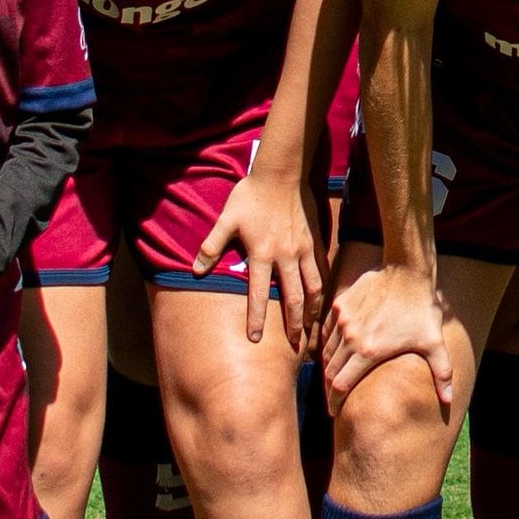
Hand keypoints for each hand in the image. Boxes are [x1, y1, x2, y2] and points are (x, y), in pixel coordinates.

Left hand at [200, 162, 323, 349]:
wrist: (281, 173)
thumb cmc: (250, 196)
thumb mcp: (226, 219)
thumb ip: (211, 245)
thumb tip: (195, 270)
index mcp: (262, 254)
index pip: (257, 295)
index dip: (255, 320)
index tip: (254, 340)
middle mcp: (285, 257)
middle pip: (293, 299)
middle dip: (293, 324)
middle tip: (294, 345)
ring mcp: (303, 250)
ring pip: (313, 288)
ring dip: (312, 310)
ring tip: (311, 328)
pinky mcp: (315, 241)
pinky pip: (322, 270)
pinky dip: (322, 287)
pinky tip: (322, 298)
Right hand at [322, 261, 453, 409]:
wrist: (407, 271)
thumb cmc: (422, 309)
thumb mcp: (436, 344)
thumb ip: (442, 374)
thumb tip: (448, 400)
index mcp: (369, 352)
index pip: (340, 385)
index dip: (334, 402)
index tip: (334, 412)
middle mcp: (350, 338)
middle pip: (329, 372)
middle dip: (329, 389)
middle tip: (333, 400)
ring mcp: (342, 320)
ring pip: (326, 352)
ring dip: (328, 367)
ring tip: (334, 377)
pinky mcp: (340, 305)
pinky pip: (327, 332)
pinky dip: (328, 345)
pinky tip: (335, 351)